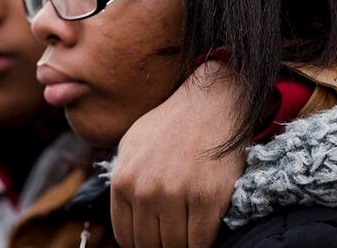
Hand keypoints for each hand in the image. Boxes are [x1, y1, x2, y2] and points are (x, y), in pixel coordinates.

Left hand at [111, 60, 246, 247]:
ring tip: (191, 233)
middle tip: (175, 236)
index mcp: (123, 180)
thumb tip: (124, 219)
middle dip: (162, 245)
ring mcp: (176, 195)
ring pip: (175, 246)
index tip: (156, 239)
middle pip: (149, 245)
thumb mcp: (132, 145)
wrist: (212, 102)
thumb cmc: (174, 124)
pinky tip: (206, 233)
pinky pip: (201, 241)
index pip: (126, 237)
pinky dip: (203, 244)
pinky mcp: (207, 198)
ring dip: (183, 245)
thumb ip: (124, 180)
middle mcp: (145, 190)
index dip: (142, 243)